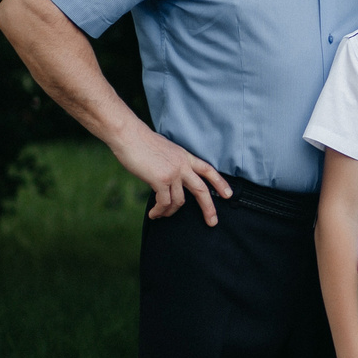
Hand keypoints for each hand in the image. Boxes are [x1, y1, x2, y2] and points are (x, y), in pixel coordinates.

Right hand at [113, 126, 231, 223]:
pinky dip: (160, 211)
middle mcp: (183, 165)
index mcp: (185, 157)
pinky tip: (154, 214)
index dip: (220, 183)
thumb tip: (171, 179)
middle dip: (209, 208)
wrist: (129, 135)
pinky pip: (165, 202)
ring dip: (171, 212)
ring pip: (180, 200)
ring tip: (162, 215)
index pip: (208, 170)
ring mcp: (173, 172)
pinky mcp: (161, 179)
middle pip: (202, 190)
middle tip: (212, 222)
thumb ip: (173, 164)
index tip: (229, 195)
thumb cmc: (141, 143)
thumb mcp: (166, 151)